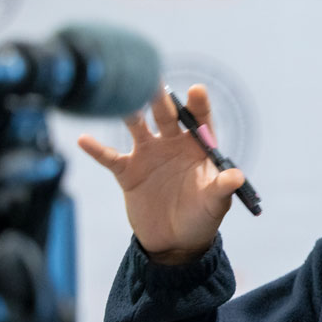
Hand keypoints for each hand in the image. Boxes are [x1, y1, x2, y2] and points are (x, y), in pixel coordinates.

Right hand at [77, 85, 244, 264]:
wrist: (176, 242)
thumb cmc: (202, 217)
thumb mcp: (216, 203)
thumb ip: (223, 187)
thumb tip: (237, 176)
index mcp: (198, 146)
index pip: (200, 119)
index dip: (199, 105)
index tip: (196, 91)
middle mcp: (172, 144)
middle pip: (166, 115)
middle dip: (160, 98)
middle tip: (152, 79)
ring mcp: (149, 155)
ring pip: (137, 127)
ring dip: (130, 113)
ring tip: (120, 97)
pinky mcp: (128, 172)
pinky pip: (110, 158)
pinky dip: (97, 149)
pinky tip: (84, 139)